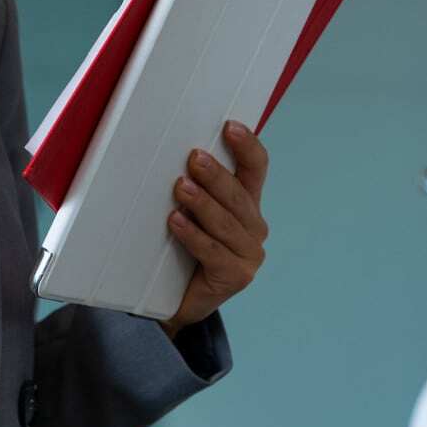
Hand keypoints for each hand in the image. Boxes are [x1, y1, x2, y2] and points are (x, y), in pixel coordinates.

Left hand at [161, 120, 269, 335]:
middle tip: (194, 158)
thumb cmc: (182, 249)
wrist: (176, 300)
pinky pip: (213, 252)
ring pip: (225, 223)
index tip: (230, 126)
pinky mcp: (236, 276)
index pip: (255, 168)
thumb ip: (192, 186)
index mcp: (246, 204)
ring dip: (202, 203)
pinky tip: (176, 222)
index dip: (247, 146)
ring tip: (181, 187)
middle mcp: (253, 227)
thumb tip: (171, 154)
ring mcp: (248, 254)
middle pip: (238, 194)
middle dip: (216, 175)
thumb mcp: (190, 211)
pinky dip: (193, 236)